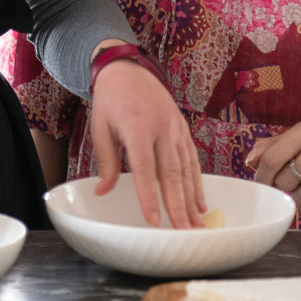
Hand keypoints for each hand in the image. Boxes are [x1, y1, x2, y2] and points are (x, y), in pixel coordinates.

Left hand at [89, 60, 204, 228]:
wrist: (128, 69)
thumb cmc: (110, 99)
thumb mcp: (100, 127)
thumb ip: (106, 161)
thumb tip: (103, 191)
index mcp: (138, 127)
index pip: (145, 169)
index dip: (150, 196)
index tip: (154, 220)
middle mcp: (162, 128)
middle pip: (171, 172)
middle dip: (178, 204)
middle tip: (183, 231)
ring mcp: (175, 128)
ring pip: (186, 168)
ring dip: (192, 198)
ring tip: (195, 223)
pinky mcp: (183, 128)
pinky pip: (192, 159)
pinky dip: (198, 182)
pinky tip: (200, 202)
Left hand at [245, 121, 300, 219]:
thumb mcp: (296, 140)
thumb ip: (269, 147)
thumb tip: (250, 162)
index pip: (272, 158)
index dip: (261, 176)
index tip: (260, 185)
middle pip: (283, 181)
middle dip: (283, 186)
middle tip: (295, 180)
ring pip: (297, 198)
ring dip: (297, 198)